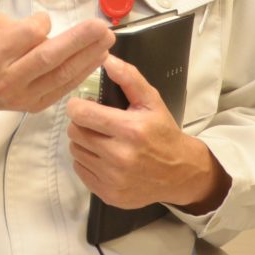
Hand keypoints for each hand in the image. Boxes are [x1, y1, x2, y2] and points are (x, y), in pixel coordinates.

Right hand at [0, 11, 114, 138]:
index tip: (46, 18)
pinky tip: (98, 57)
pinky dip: (83, 72)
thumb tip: (43, 27)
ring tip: (107, 39)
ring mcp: (23, 96)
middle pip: (48, 58)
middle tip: (100, 26)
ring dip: (88, 56)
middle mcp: (8, 79)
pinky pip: (64, 88)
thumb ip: (11, 23)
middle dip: (78, 41)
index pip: (25, 37)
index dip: (42, 24)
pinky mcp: (36, 106)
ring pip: (61, 75)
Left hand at [66, 55, 230, 212]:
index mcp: (130, 130)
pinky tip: (102, 156)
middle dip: (81, 123)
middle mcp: (120, 157)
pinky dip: (86, 161)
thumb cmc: (162, 133)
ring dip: (82, 142)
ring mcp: (113, 179)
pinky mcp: (108, 195)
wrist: (179, 173)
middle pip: (75, 132)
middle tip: (94, 121)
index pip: (82, 114)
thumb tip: (106, 59)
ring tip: (99, 138)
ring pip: (75, 152)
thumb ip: (129, 78)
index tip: (84, 105)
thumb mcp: (152, 101)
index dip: (78, 106)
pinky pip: (80, 171)